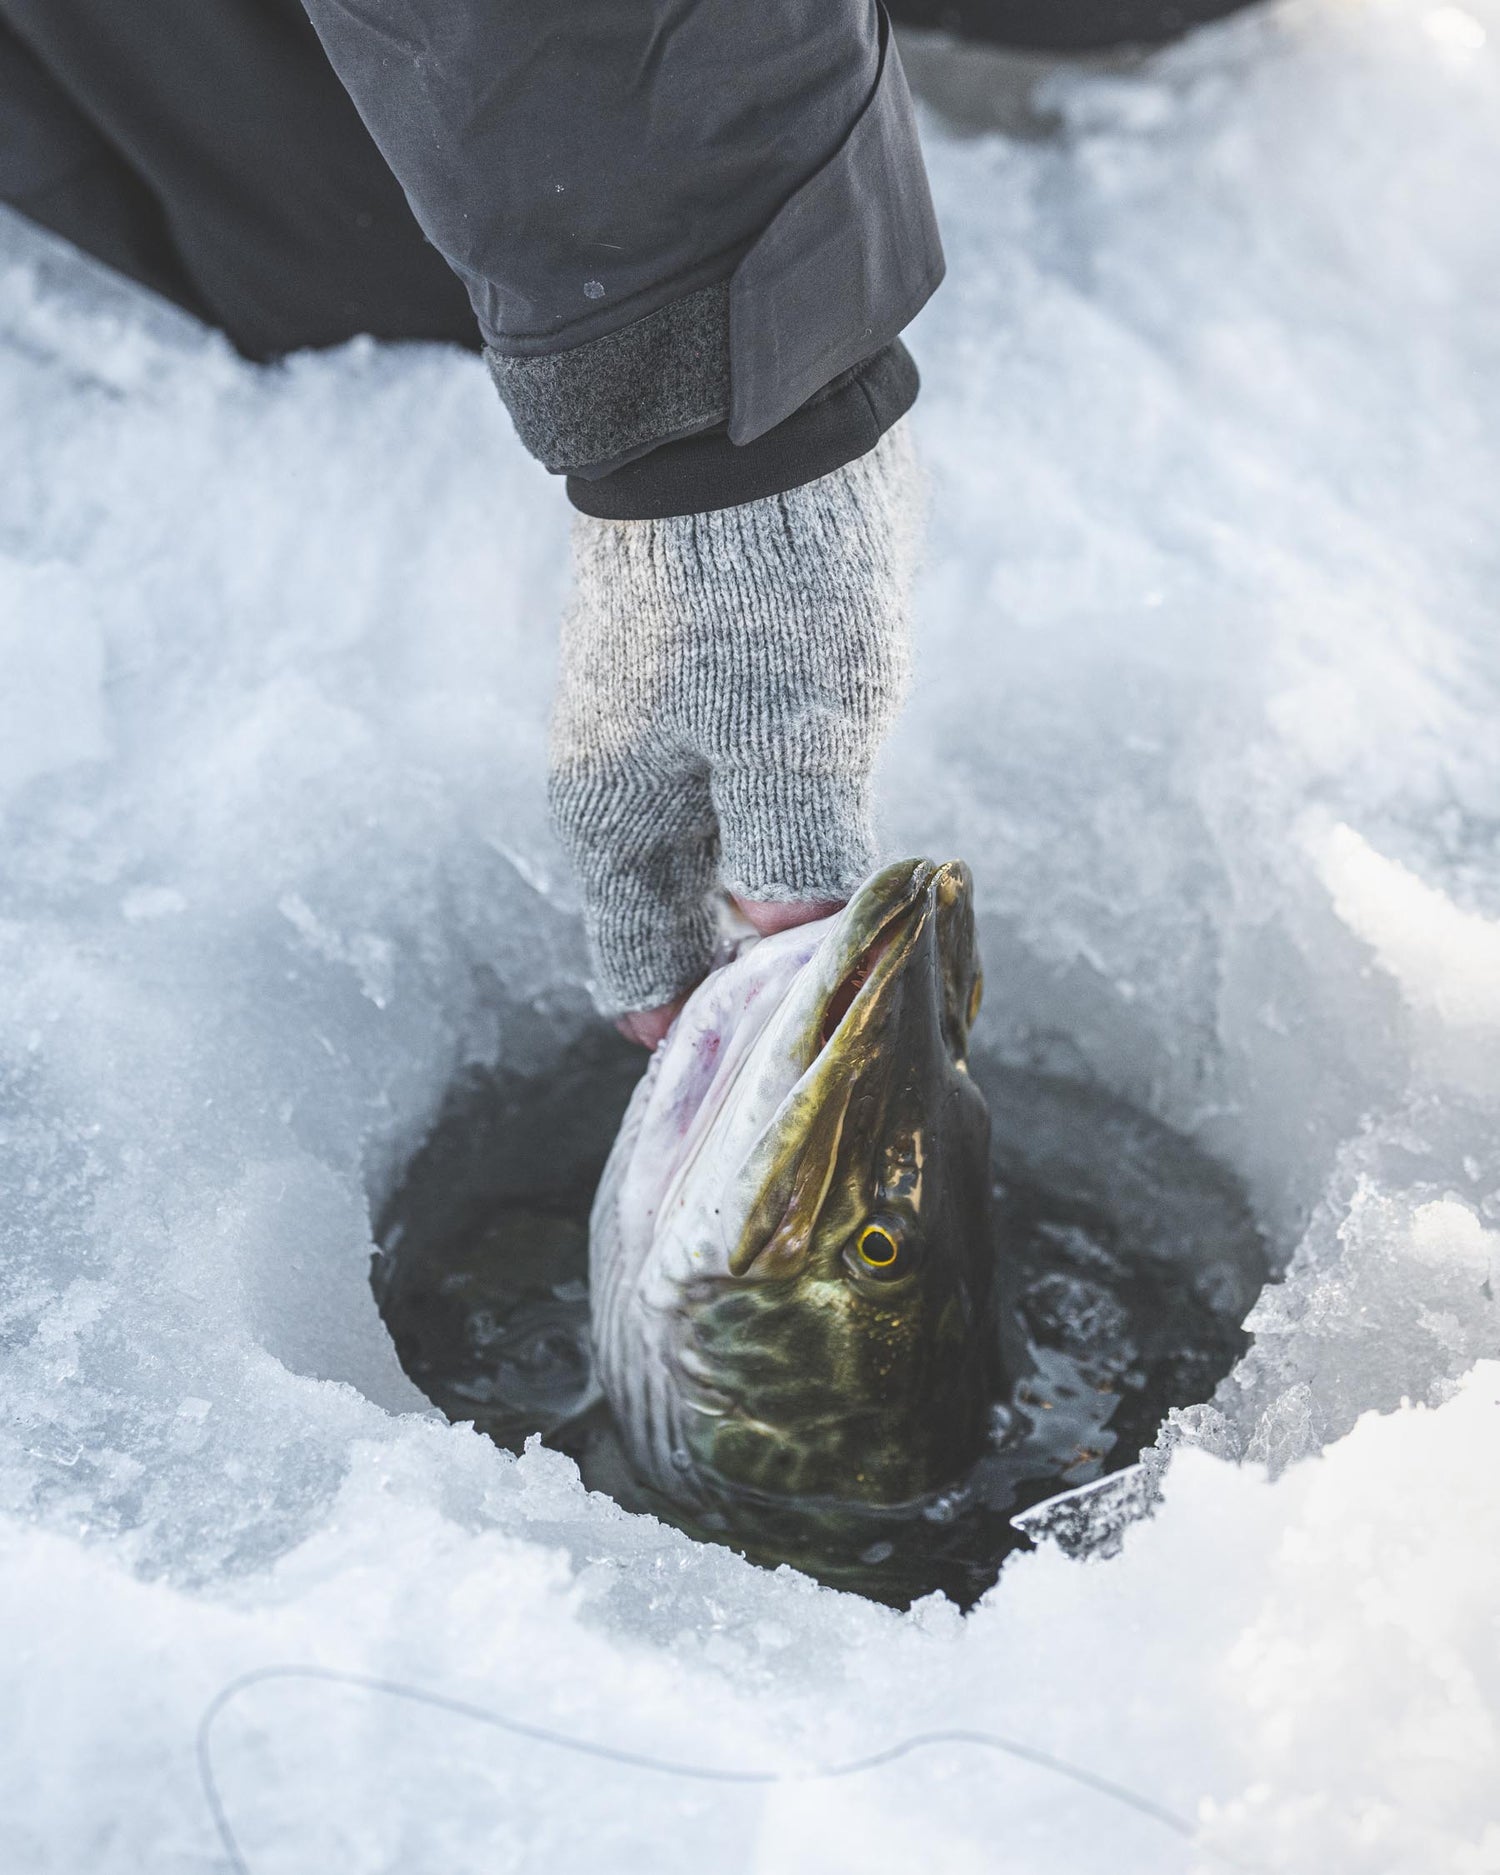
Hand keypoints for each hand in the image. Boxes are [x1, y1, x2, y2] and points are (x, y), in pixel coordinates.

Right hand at [549, 421, 918, 1041]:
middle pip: (691, 928)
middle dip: (766, 969)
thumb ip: (795, 856)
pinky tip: (863, 838)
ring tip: (877, 923)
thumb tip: (798, 944)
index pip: (644, 974)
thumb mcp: (796, 736)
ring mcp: (674, 738)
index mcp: (617, 821)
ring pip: (732, 863)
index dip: (711, 1030)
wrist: (754, 414)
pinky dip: (803, 835)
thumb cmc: (767, 587)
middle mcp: (631, 791)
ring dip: (795, 899)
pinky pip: (758, 800)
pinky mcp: (725, 692)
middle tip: (863, 991)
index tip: (794, 1047)